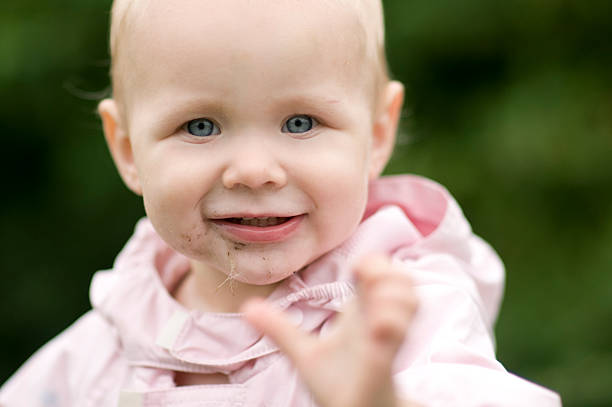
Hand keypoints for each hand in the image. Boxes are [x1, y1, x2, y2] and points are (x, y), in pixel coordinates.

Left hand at [242, 255, 418, 406]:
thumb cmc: (336, 383)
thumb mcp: (304, 351)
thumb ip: (279, 327)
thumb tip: (247, 307)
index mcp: (360, 312)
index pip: (380, 270)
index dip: (375, 261)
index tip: (355, 269)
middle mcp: (377, 319)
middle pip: (402, 278)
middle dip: (389, 271)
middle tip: (365, 279)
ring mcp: (385, 338)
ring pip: (411, 301)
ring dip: (394, 294)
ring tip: (372, 304)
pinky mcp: (384, 360)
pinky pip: (400, 332)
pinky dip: (394, 321)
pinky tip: (377, 327)